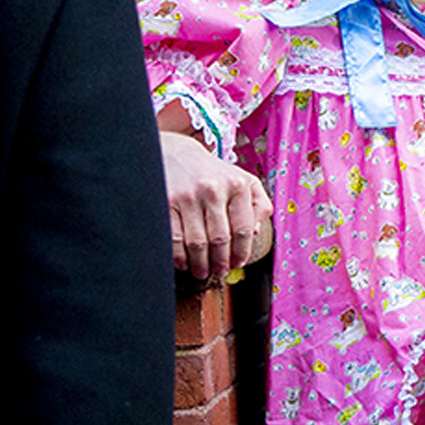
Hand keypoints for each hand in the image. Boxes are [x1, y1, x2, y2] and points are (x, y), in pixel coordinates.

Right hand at [161, 129, 272, 279]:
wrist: (176, 153)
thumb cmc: (214, 173)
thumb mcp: (244, 180)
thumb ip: (258, 204)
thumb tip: (255, 232)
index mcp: (236, 185)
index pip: (242, 229)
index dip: (241, 252)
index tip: (237, 263)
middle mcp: (213, 189)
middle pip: (219, 239)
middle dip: (220, 262)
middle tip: (219, 272)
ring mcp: (187, 195)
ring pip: (197, 242)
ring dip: (200, 264)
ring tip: (202, 271)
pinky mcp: (166, 200)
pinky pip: (174, 237)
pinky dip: (179, 255)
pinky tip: (183, 263)